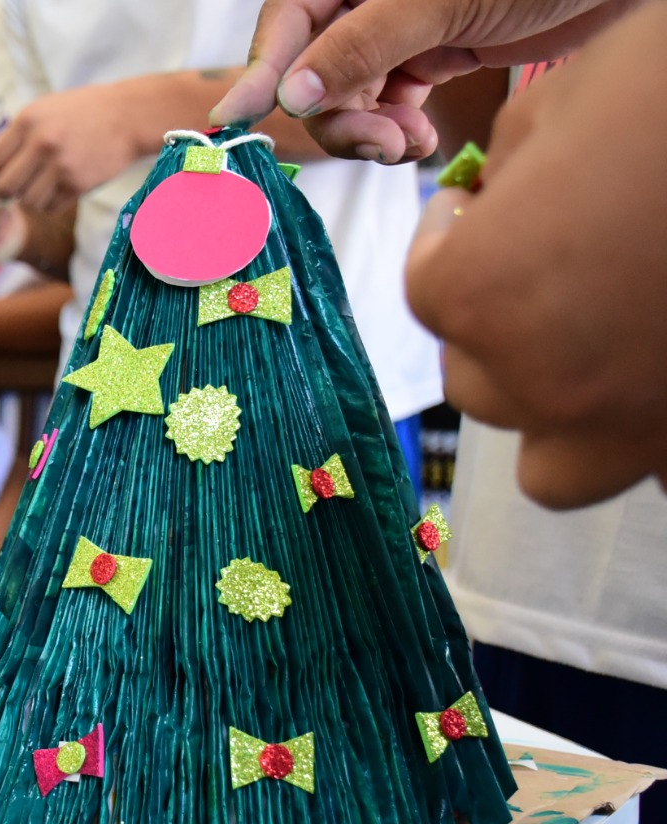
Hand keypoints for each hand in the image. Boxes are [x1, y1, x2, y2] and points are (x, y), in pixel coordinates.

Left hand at [0, 81, 152, 213]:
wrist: (127, 116)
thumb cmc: (83, 112)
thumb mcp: (45, 110)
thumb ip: (18, 136)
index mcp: (28, 121)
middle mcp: (41, 143)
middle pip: (5, 188)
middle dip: (5, 193)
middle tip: (12, 191)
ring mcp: (60, 166)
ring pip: (27, 202)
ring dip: (31, 198)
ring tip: (42, 185)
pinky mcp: (77, 185)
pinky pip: (50, 207)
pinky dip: (51, 203)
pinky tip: (60, 188)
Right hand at [210, 0, 638, 162]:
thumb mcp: (435, 4)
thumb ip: (358, 48)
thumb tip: (289, 95)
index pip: (287, 26)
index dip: (262, 74)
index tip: (235, 119)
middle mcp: (363, 1)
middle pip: (311, 74)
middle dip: (336, 117)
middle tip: (380, 145)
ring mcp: (395, 30)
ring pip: (347, 98)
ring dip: (369, 133)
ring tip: (408, 146)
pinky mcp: (427, 56)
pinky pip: (386, 106)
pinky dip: (395, 132)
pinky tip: (420, 142)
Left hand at [405, 6, 666, 507]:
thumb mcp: (561, 104)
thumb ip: (507, 171)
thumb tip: (497, 196)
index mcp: (481, 298)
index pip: (428, 286)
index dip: (451, 234)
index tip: (472, 206)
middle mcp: (542, 384)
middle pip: (481, 383)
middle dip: (495, 325)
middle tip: (537, 267)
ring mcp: (633, 427)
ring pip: (553, 467)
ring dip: (554, 414)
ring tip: (586, 350)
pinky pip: (652, 470)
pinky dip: (644, 439)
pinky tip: (656, 380)